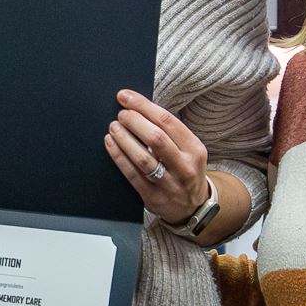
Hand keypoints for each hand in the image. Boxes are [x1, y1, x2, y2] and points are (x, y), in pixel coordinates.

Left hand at [105, 89, 209, 224]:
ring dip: (125, 139)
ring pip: (143, 158)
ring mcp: (169, 184)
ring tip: (113, 127)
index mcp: (195, 149)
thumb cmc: (184, 170)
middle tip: (121, 113)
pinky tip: (110, 144)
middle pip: (156, 138)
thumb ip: (169, 133)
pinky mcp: (153, 197)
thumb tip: (138, 108)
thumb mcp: (188, 150)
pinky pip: (132, 175)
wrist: (192, 207)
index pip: (168, 121)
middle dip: (134, 122)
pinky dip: (119, 157)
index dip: (144, 106)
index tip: (126, 97)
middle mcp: (185, 167)